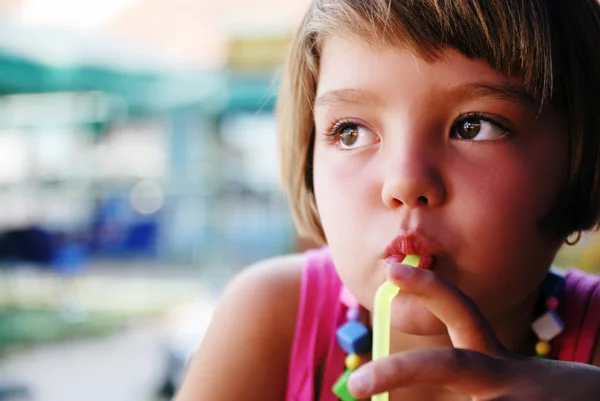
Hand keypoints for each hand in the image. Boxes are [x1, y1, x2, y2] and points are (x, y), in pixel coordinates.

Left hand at [347, 264, 599, 399]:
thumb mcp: (511, 386)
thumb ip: (468, 381)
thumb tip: (394, 399)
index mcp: (497, 365)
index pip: (461, 312)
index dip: (429, 287)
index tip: (393, 271)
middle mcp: (507, 380)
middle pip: (444, 365)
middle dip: (395, 372)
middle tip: (356, 385)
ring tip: (420, 400)